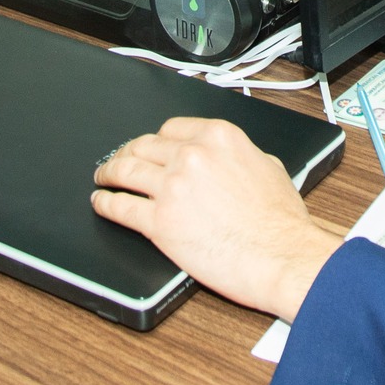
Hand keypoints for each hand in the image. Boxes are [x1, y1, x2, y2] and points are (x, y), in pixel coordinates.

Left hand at [92, 118, 340, 321]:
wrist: (282, 256)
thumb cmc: (281, 221)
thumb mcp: (270, 167)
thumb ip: (242, 156)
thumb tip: (231, 160)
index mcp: (219, 137)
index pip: (171, 128)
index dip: (155, 139)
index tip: (150, 146)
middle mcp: (192, 155)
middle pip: (143, 145)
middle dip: (127, 152)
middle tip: (119, 160)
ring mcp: (172, 187)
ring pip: (124, 170)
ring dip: (108, 173)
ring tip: (103, 178)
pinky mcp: (159, 222)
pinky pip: (120, 207)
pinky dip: (105, 203)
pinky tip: (101, 203)